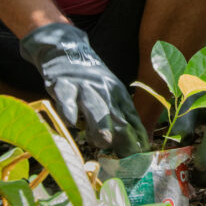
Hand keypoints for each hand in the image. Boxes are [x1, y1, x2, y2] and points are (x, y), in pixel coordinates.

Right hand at [20, 23, 148, 156]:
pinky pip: (67, 100)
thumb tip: (139, 145)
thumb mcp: (111, 94)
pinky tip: (71, 124)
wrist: (67, 51)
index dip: (137, 137)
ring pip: (94, 107)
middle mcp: (104, 91)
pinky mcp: (63, 86)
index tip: (141, 155)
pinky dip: (68, 111)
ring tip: (104, 141)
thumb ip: (122, 117)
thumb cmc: (92, 81)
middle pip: (115, 115)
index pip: (131, 118)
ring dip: (100, 124)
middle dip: (123, 135)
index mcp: (119, 95)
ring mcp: (84, 88)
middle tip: (127, 154)